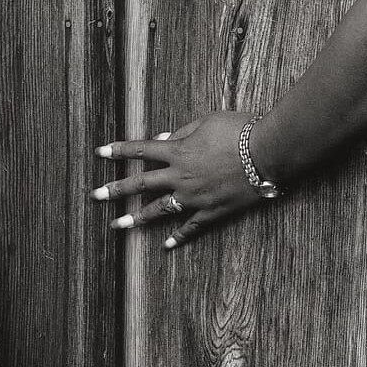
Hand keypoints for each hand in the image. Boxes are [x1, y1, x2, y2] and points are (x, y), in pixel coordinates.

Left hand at [90, 110, 267, 246]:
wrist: (271, 150)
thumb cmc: (241, 129)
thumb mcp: (208, 121)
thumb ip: (181, 132)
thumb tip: (160, 139)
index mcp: (178, 151)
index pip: (140, 149)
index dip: (119, 150)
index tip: (99, 153)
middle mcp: (180, 176)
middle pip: (140, 183)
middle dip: (115, 189)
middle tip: (95, 196)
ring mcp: (195, 196)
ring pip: (159, 209)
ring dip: (136, 217)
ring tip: (116, 224)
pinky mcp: (213, 210)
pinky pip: (191, 227)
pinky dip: (179, 237)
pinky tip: (166, 245)